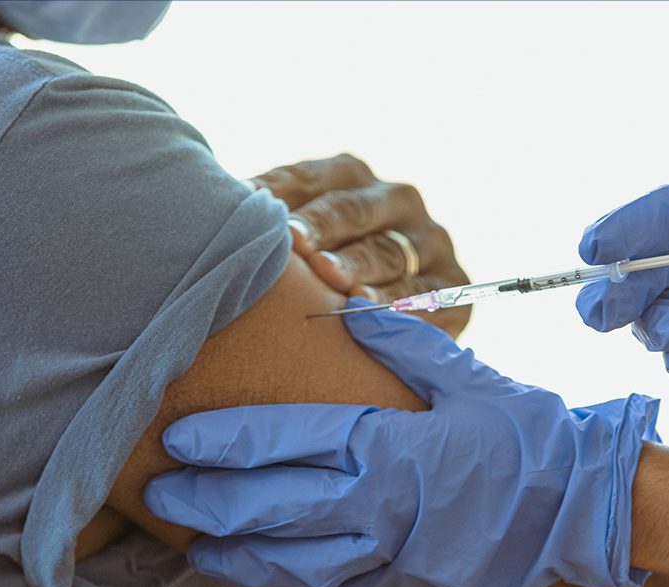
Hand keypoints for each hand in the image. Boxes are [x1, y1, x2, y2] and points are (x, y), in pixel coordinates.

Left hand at [144, 302, 658, 586]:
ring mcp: (391, 553)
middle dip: (205, 504)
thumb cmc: (527, 434)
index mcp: (386, 445)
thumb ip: (402, 346)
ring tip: (193, 550)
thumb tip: (345, 305)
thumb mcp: (467, 378)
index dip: (222, 441)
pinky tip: (259, 581)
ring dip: (234, 555)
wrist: (584, 507)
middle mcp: (376, 505)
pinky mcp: (408, 585)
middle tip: (159, 498)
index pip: (282, 441)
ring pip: (290, 561)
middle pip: (268, 507)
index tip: (177, 438)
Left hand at [250, 154, 469, 336]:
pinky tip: (376, 320)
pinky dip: (402, 311)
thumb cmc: (309, 277)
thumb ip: (263, 223)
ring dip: (363, 271)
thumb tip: (215, 204)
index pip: (315, 179)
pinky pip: (429, 299)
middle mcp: (397, 200)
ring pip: (393, 255)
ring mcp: (430, 244)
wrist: (372, 327)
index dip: (287, 195)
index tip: (258, 212)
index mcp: (351, 176)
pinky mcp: (453, 290)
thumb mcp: (291, 239)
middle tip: (300, 248)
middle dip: (326, 228)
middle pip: (357, 210)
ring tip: (339, 288)